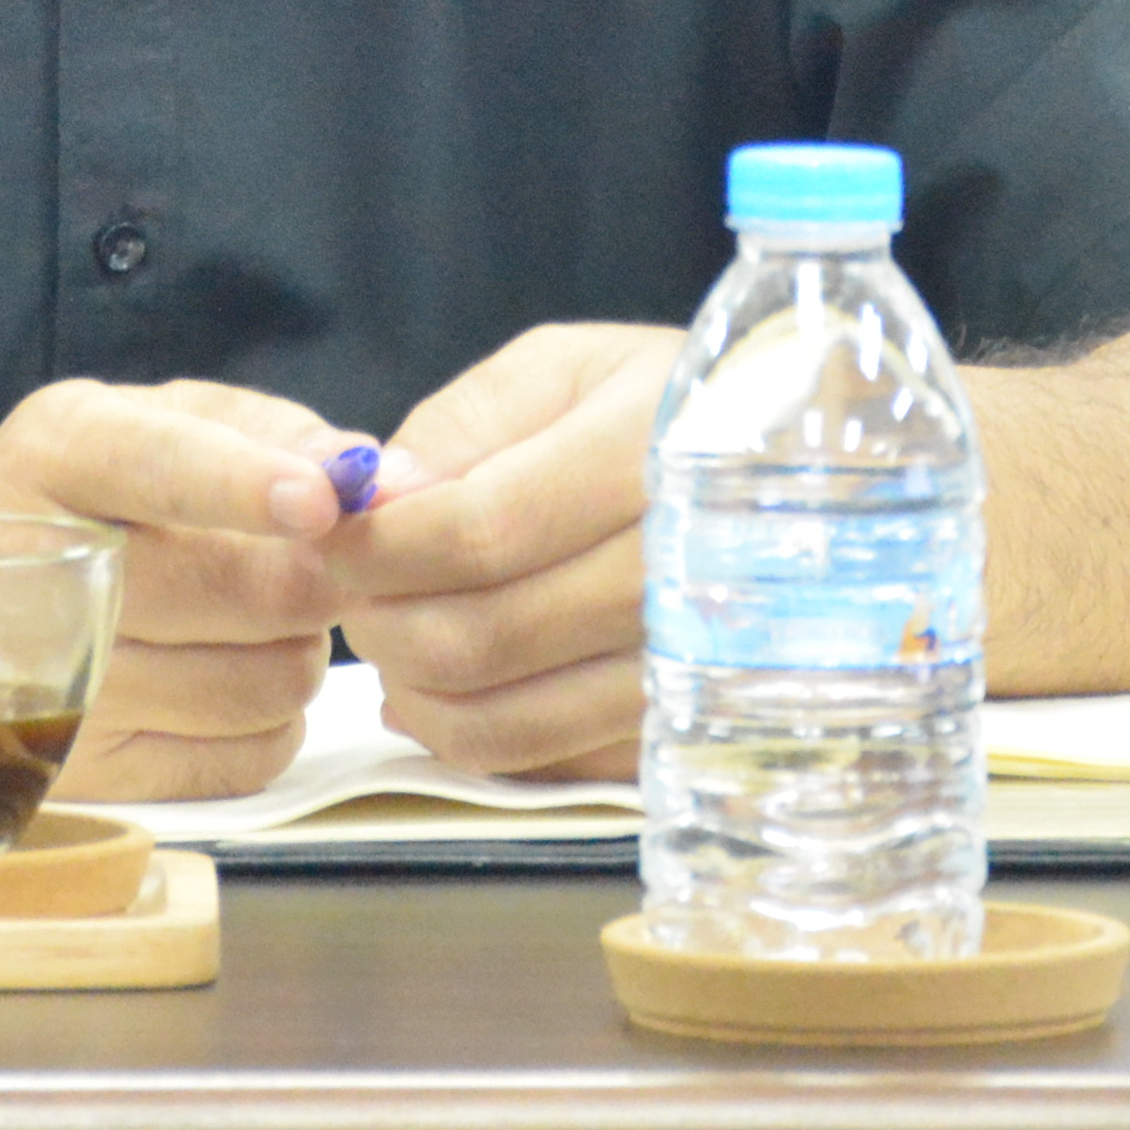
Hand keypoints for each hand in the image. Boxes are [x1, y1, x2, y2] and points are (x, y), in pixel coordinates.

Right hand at [0, 375, 398, 798]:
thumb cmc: (89, 490)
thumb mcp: (159, 418)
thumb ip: (276, 431)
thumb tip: (384, 481)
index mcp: (61, 453)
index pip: (158, 468)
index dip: (246, 485)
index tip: (318, 502)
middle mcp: (44, 567)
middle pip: (249, 591)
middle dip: (318, 577)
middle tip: (312, 564)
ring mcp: (60, 685)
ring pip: (264, 683)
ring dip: (296, 650)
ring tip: (253, 619)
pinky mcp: (88, 772)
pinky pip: (248, 756)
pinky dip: (271, 721)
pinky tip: (225, 676)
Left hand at [335, 320, 672, 779]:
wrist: (800, 472)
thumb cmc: (661, 403)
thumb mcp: (568, 368)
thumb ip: (464, 425)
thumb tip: (375, 496)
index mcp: (655, 455)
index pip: (483, 531)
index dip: (382, 545)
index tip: (328, 534)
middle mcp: (686, 572)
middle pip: (483, 635)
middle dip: (382, 617)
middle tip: (350, 586)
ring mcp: (691, 666)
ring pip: (505, 717)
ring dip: (412, 685)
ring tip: (391, 630)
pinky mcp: (681, 727)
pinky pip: (547, 762)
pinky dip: (468, 734)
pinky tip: (443, 687)